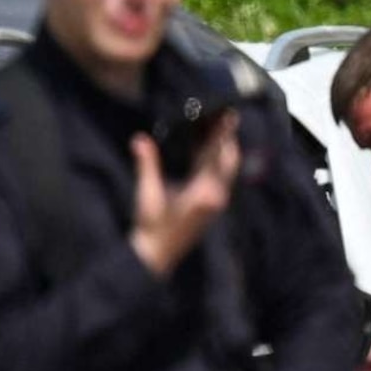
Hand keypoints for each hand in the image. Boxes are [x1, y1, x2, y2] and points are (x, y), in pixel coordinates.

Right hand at [128, 117, 240, 278]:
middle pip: (229, 160)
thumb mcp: (147, 194)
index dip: (223, 134)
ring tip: (219, 127)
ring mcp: (217, 201)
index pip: (216, 156)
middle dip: (228, 138)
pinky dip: (218, 160)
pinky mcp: (213, 204)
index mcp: (203, 192)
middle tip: (226, 116)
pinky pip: (221, 176)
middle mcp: (217, 195)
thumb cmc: (151, 226)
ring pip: (227, 168)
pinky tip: (208, 150)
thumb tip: (139, 139)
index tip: (230, 116)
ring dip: (225, 148)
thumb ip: (147, 164)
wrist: (157, 254)